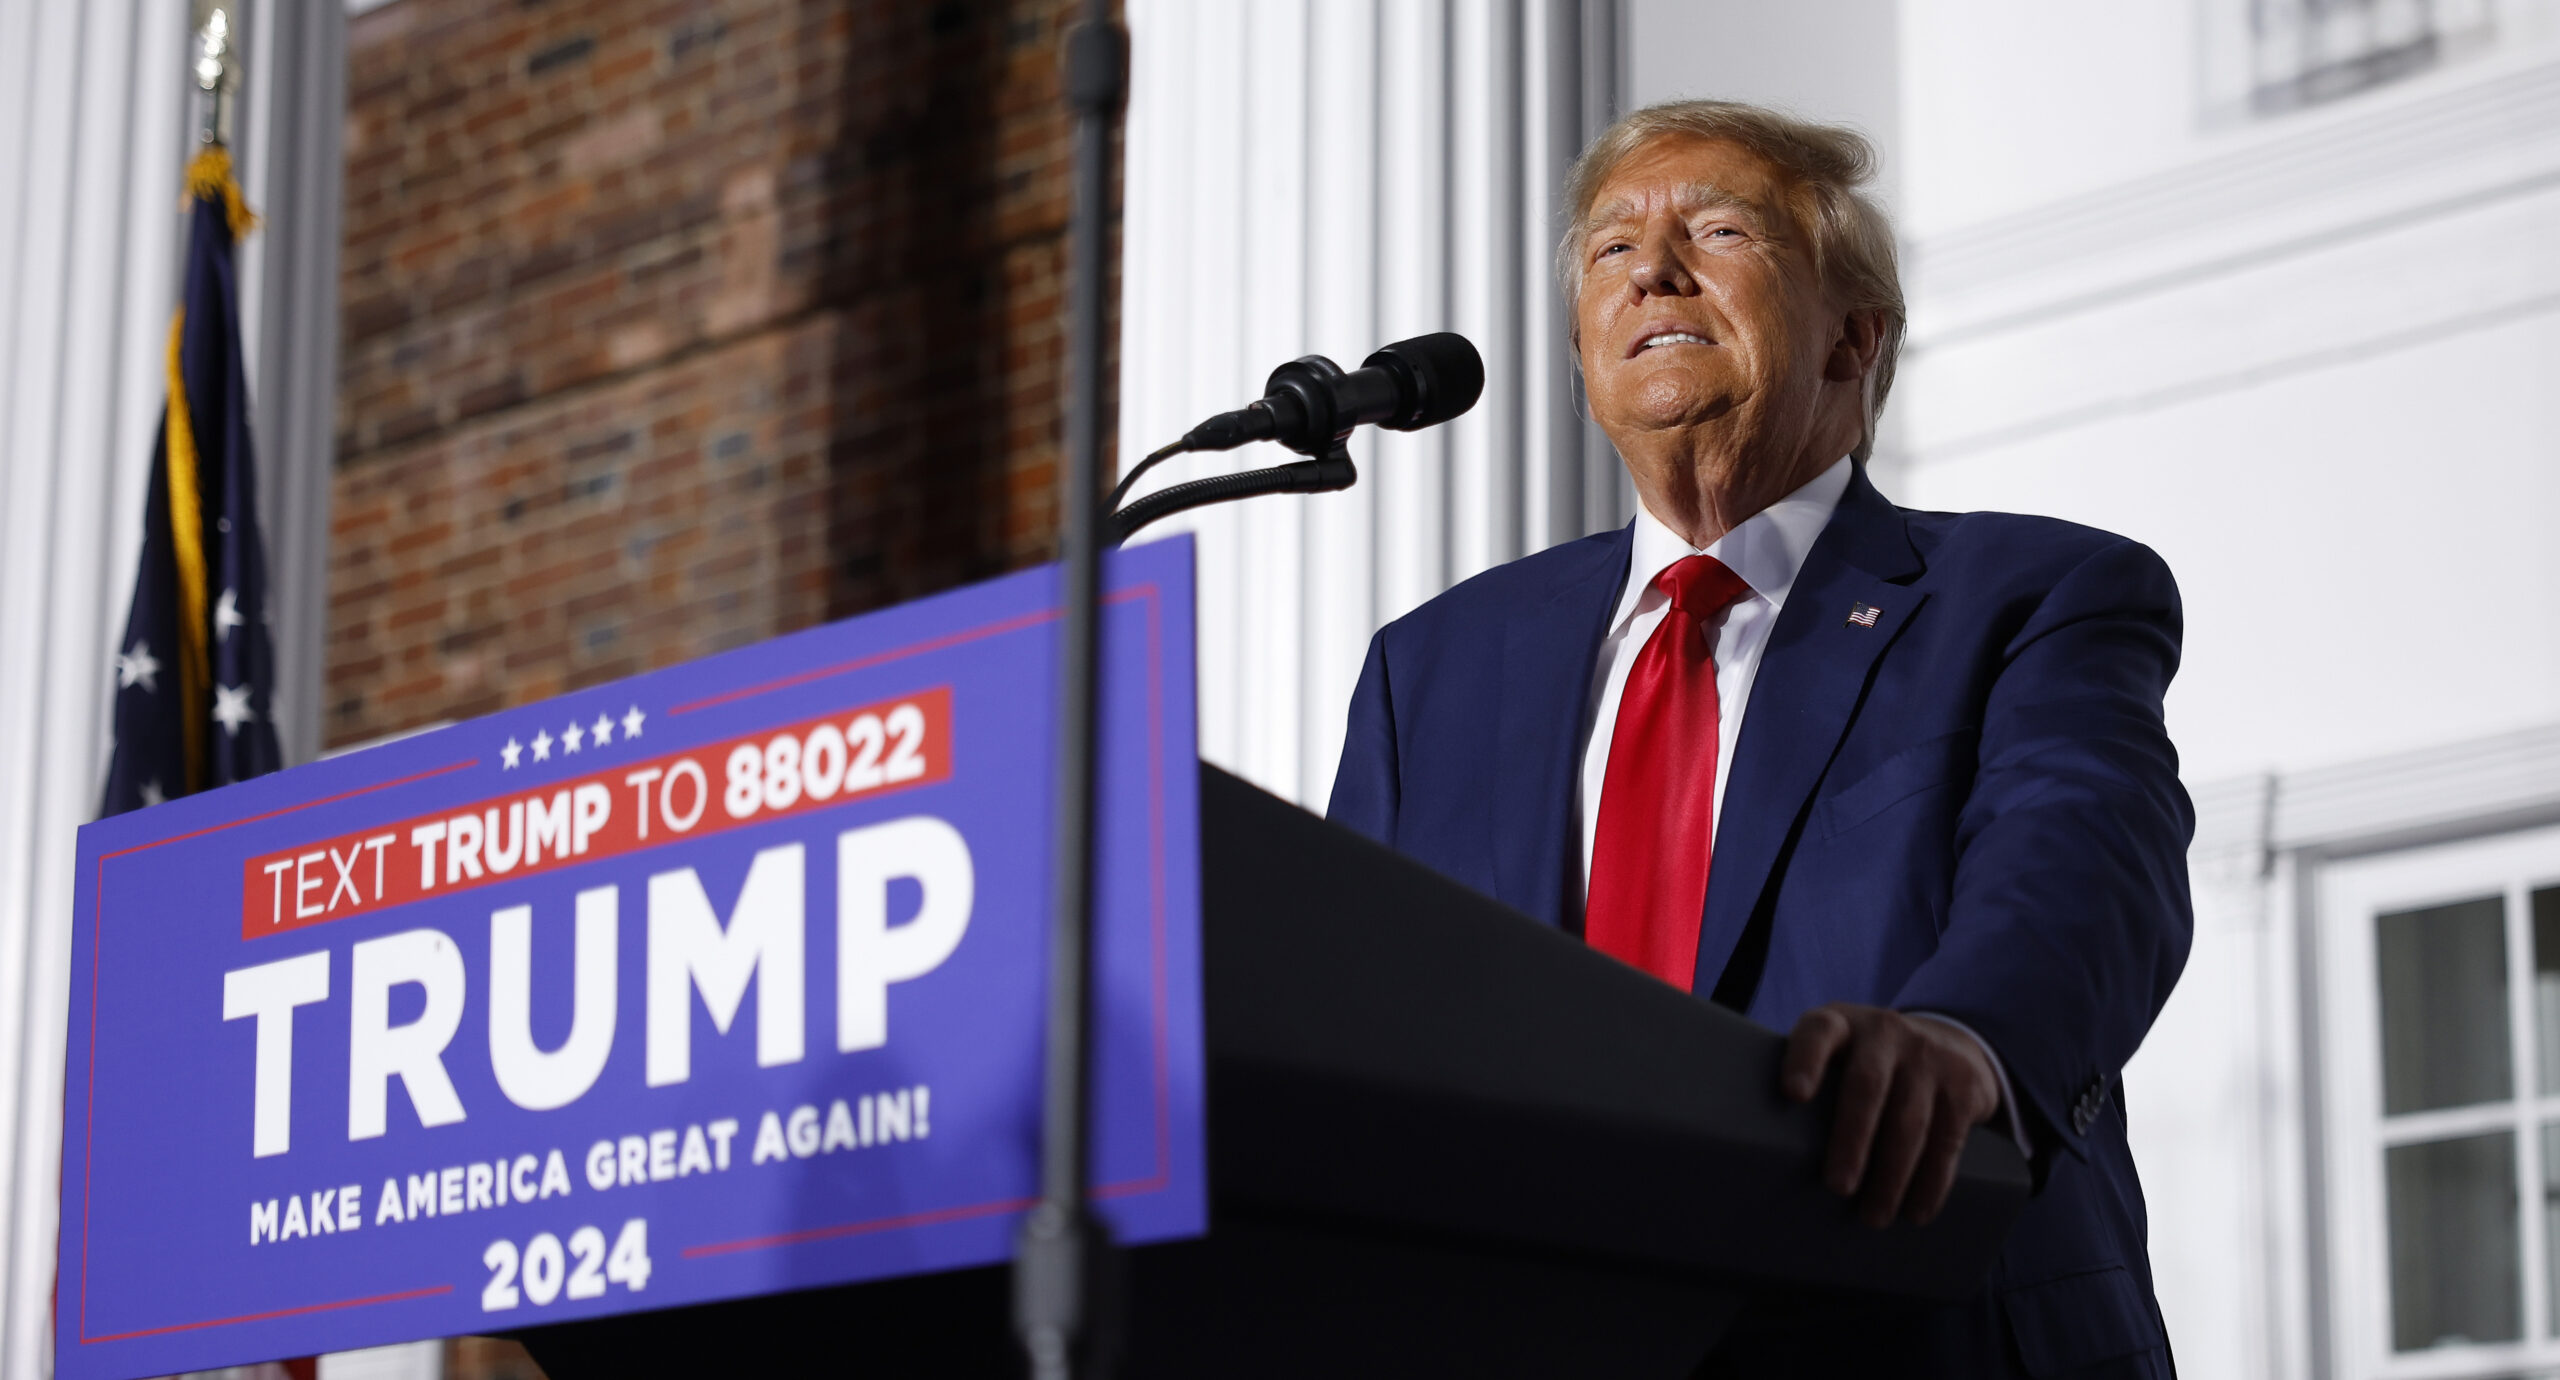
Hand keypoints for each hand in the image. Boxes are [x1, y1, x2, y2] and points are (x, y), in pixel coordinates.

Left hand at [1780, 1003, 2000, 1227]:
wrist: (1947, 1042)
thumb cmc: (1865, 1064)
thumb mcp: (1838, 1054)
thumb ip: (1813, 1084)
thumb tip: (1771, 1155)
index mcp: (1841, 1023)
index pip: (1818, 1032)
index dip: (1805, 1059)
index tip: (1793, 1094)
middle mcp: (1885, 1032)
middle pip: (1866, 1086)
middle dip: (1852, 1141)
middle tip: (1838, 1188)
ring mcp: (1928, 1056)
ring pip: (1910, 1121)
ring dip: (1891, 1176)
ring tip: (1874, 1216)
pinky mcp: (1964, 1085)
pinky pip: (1947, 1140)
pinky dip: (1932, 1182)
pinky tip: (1917, 1211)